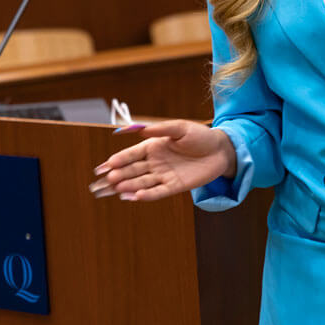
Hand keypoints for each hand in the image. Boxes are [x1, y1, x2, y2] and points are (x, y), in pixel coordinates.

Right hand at [89, 120, 235, 201]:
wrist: (221, 150)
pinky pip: (158, 192)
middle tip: (103, 182)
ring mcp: (164, 175)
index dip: (117, 160)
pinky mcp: (175, 186)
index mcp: (153, 147)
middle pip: (131, 171)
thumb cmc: (200, 136)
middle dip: (117, 176)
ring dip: (128, 186)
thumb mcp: (180, 128)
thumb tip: (142, 131)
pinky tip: (135, 197)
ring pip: (141, 183)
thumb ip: (162, 129)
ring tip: (114, 190)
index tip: (103, 166)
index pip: (131, 155)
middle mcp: (155, 163)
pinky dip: (147, 195)